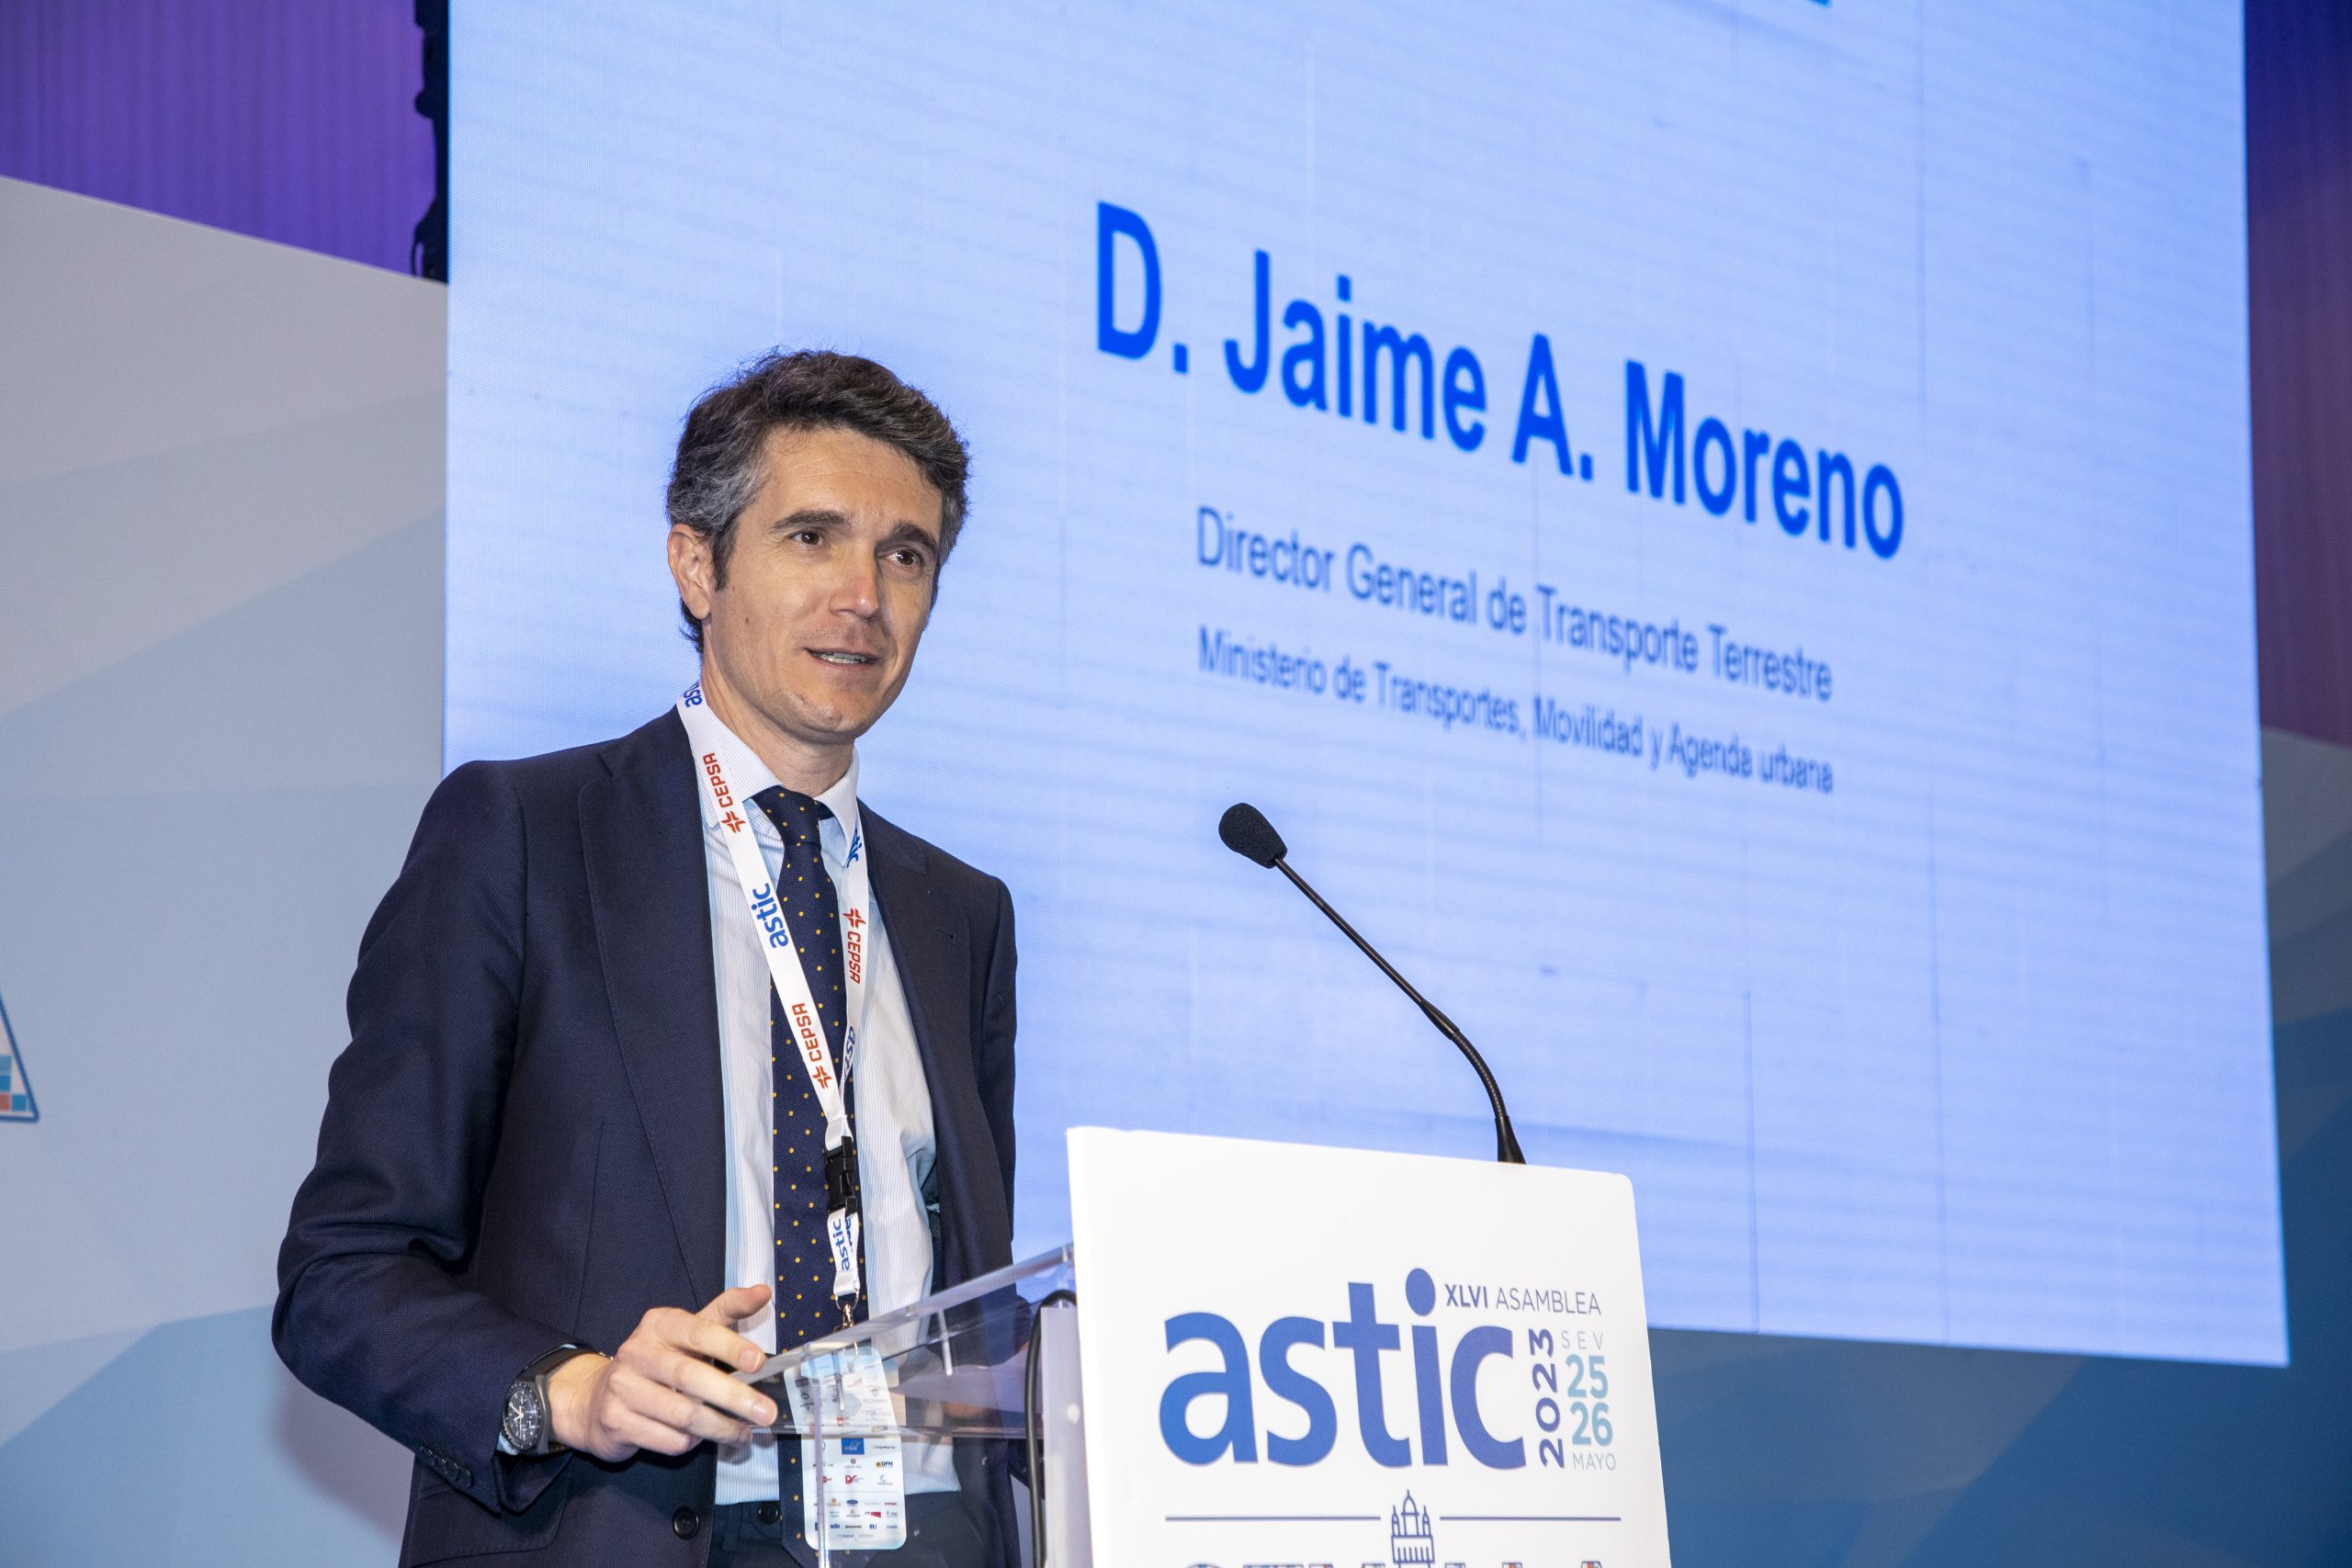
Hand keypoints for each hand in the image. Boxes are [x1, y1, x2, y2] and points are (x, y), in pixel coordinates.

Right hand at [547, 1284, 777, 1461]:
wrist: (597, 1400)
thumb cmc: (658, 1363)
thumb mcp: (688, 1332)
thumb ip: (725, 1312)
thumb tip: (763, 1292)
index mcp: (659, 1324)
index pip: (698, 1331)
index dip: (730, 1346)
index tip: (758, 1361)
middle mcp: (636, 1352)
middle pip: (691, 1377)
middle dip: (735, 1397)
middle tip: (766, 1413)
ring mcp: (622, 1388)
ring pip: (683, 1415)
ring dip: (720, 1427)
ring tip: (744, 1433)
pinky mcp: (616, 1422)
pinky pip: (668, 1439)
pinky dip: (692, 1442)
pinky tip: (702, 1438)